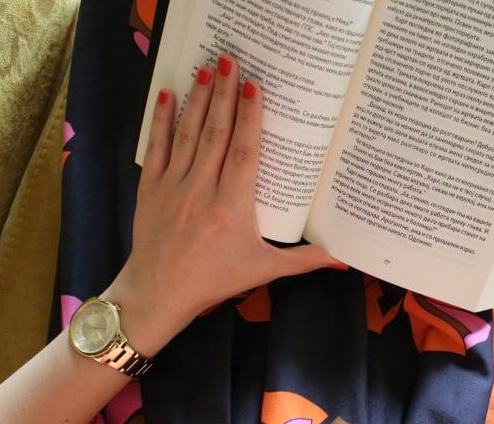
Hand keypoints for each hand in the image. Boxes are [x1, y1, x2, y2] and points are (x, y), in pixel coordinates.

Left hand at [103, 55, 338, 355]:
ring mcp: (173, 188)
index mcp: (231, 208)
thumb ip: (302, 260)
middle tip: (230, 60)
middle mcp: (201, 191)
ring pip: (188, 135)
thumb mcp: (261, 270)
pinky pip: (157, 148)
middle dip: (223, 95)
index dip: (249, 118)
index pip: (243, 154)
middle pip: (215, 134)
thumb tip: (343, 260)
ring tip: (206, 68)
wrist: (158, 293)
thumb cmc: (214, 280)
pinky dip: (162, 121)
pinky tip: (169, 95)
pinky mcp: (151, 188)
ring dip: (197, 99)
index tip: (253, 87)